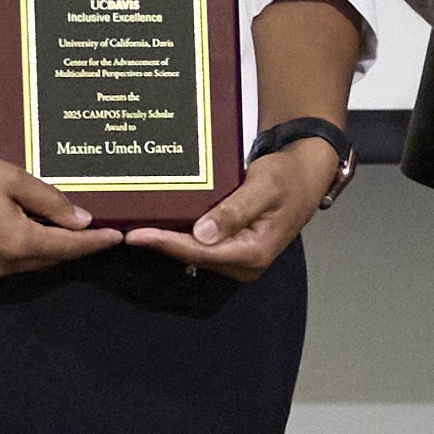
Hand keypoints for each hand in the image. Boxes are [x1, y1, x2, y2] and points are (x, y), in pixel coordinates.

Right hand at [0, 147, 118, 279]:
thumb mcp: (11, 179)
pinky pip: (4, 262)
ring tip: (61, 228)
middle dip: (71, 245)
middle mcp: (0, 265)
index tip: (115, 237)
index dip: (94, 243)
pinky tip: (23, 229)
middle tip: (91, 229)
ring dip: (44, 248)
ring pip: (26, 263)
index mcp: (17, 244)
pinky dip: (20, 249)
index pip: (68, 248)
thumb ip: (50, 201)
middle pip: (48, 259)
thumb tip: (80, 221)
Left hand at [109, 144, 333, 280]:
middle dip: (161, 243)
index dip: (166, 243)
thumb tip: (203, 234)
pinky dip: (181, 235)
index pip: (201, 252)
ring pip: (195, 252)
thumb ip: (235, 211)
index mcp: (254, 252)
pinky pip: (201, 246)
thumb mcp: (264, 187)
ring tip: (136, 226)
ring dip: (168, 239)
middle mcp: (246, 262)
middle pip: (193, 255)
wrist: (306, 171)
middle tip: (127, 229)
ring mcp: (239, 257)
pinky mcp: (234, 248)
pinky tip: (161, 223)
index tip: (136, 235)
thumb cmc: (289, 176)